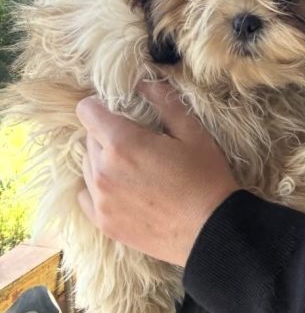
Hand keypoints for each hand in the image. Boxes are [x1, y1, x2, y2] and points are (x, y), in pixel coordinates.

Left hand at [76, 81, 239, 266]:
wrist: (210, 230)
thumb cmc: (205, 177)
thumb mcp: (193, 132)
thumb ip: (164, 102)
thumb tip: (143, 82)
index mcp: (123, 143)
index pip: (87, 111)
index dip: (101, 104)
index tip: (119, 109)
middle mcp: (102, 170)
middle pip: (89, 137)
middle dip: (108, 133)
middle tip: (138, 139)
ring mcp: (100, 199)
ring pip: (87, 165)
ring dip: (104, 159)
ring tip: (135, 166)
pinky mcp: (103, 222)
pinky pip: (86, 195)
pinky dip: (98, 186)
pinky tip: (123, 188)